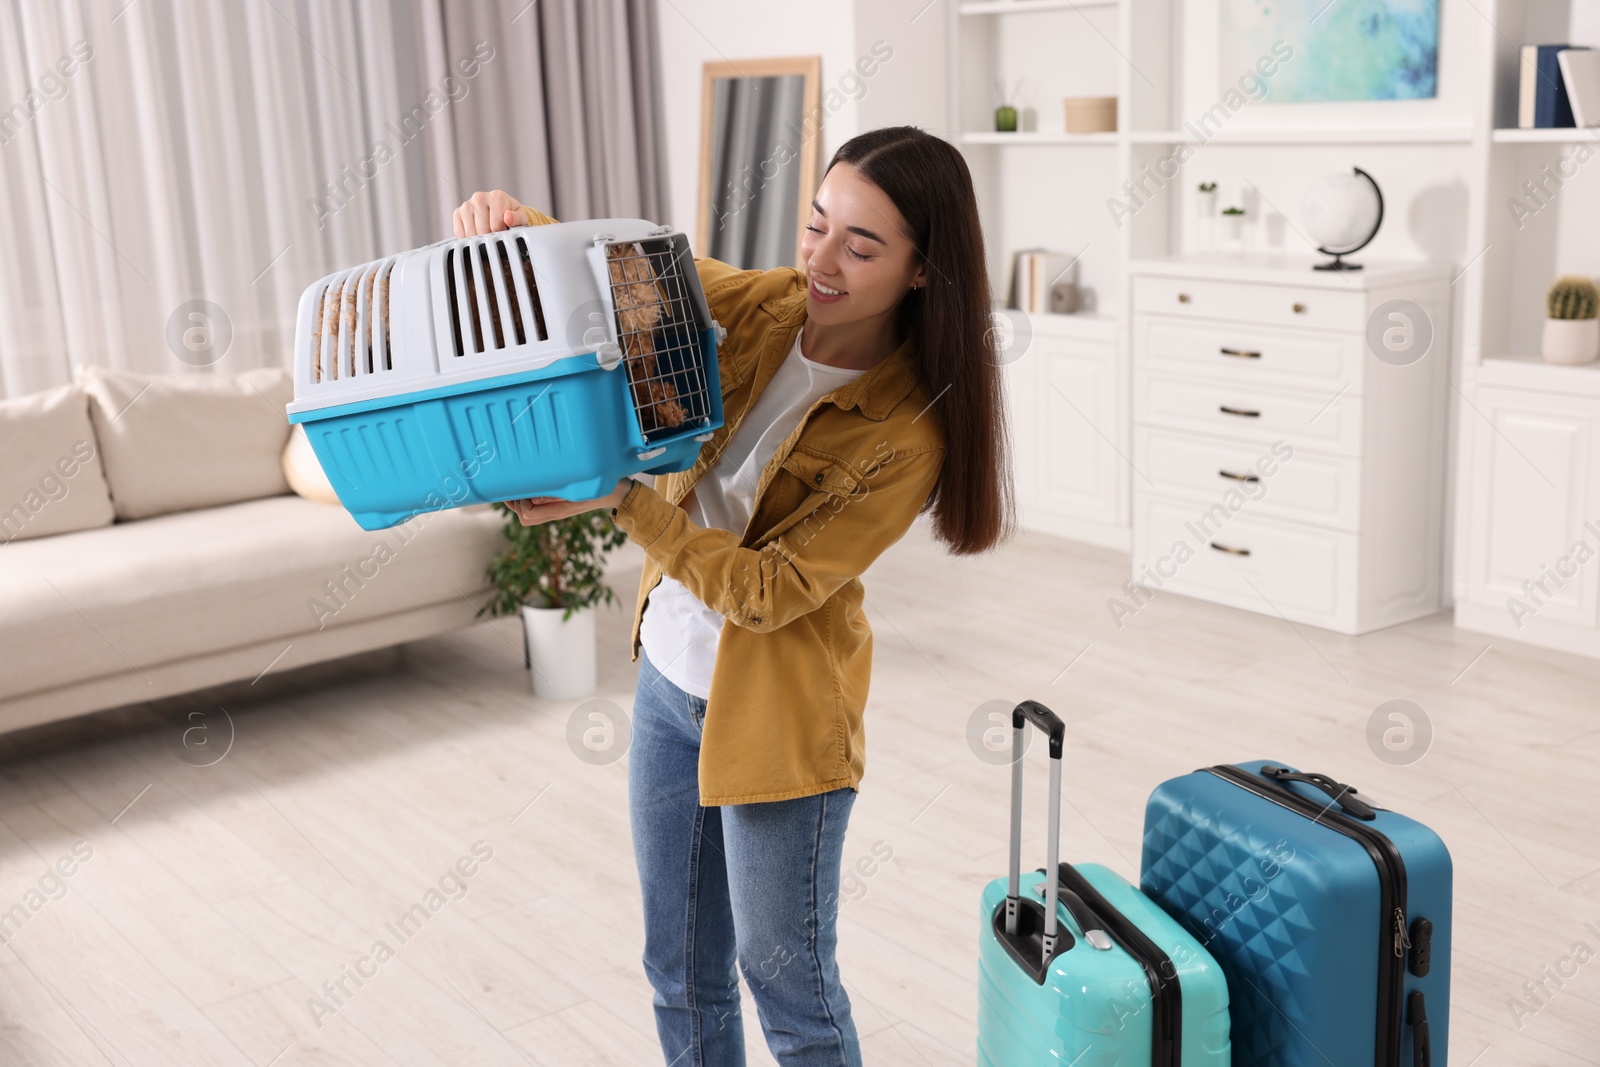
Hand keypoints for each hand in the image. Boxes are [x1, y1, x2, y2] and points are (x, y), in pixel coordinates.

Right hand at [453, 189, 527, 237]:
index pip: (496, 224)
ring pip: (471, 233)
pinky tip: (477, 233)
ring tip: (487, 232)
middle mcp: (479, 197)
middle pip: (482, 230)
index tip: (504, 231)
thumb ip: (517, 218)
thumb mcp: (520, 217)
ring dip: (479, 239)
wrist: (501, 211)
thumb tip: (508, 217)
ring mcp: (467, 205)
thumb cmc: (511, 215)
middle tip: (496, 233)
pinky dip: (469, 239)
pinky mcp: (458, 213)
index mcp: (497, 196)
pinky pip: (461, 234)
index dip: (501, 233)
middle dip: (490, 237)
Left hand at [504, 479, 631, 525]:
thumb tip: (533, 497)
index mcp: (559, 511)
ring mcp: (555, 509)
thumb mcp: (580, 489)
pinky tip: (529, 483)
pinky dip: (528, 497)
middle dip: (515, 503)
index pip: (527, 515)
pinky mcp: (557, 503)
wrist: (615, 492)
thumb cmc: (600, 488)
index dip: (520, 503)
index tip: (524, 487)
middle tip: (514, 485)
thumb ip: (557, 494)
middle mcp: (554, 513)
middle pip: (524, 518)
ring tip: (518, 483)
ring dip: (520, 500)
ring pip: (528, 513)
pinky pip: (536, 505)